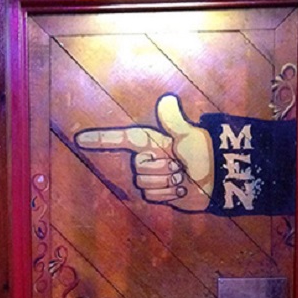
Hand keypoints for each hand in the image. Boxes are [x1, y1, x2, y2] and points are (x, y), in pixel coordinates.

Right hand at [74, 94, 213, 211]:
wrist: (217, 178)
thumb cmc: (204, 153)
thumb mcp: (188, 136)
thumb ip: (174, 121)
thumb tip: (166, 100)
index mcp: (149, 142)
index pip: (119, 139)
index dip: (99, 139)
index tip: (79, 139)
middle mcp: (146, 159)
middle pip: (138, 169)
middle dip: (162, 170)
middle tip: (180, 166)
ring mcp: (150, 177)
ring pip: (145, 185)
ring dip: (168, 183)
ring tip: (183, 177)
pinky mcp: (156, 194)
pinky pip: (152, 197)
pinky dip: (170, 195)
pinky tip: (182, 189)